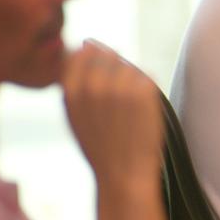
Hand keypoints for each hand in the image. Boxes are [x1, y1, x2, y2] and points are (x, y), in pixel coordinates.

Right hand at [61, 40, 164, 181]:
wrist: (124, 176)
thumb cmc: (99, 147)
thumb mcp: (75, 115)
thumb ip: (75, 80)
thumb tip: (84, 43)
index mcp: (72, 90)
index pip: (83, 52)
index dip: (94, 60)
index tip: (102, 77)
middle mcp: (95, 84)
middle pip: (109, 54)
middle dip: (115, 69)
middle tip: (120, 100)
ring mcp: (121, 86)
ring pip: (130, 65)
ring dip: (132, 80)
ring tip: (129, 110)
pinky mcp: (145, 91)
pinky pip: (147, 76)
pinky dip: (147, 90)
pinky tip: (141, 113)